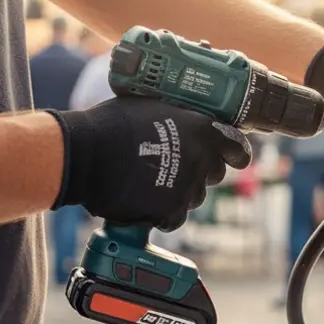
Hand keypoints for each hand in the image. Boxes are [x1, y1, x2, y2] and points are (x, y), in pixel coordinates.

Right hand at [50, 98, 252, 230]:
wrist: (86, 153)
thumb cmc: (112, 124)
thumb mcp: (153, 107)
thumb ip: (180, 118)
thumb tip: (185, 119)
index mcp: (204, 131)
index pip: (238, 149)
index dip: (235, 154)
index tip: (234, 159)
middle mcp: (203, 160)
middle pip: (213, 174)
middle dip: (198, 172)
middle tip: (172, 166)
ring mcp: (189, 188)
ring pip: (193, 196)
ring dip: (178, 192)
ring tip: (148, 181)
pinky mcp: (171, 211)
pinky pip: (173, 217)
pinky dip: (160, 212)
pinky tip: (141, 200)